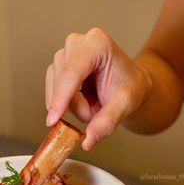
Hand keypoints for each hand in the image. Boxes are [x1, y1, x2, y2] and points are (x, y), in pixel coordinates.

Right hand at [45, 28, 152, 149]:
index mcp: (97, 43)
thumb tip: (87, 142)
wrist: (130, 82)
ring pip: (55, 89)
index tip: (53, 120)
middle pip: (62, 82)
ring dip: (72, 106)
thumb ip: (106, 123)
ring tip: (93, 104)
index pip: (71, 72)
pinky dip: (66, 103)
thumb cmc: (130, 87)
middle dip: (76, 106)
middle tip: (96, 112)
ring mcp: (65, 52)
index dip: (60, 98)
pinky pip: (52, 92)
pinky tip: (82, 100)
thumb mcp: (124, 106)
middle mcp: (78, 42)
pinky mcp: (58, 64)